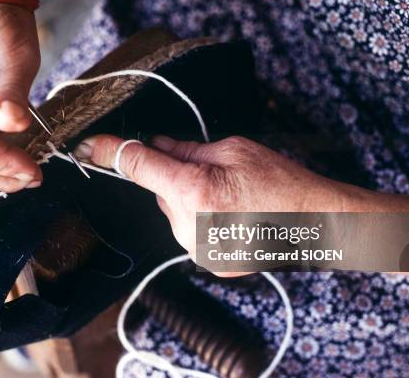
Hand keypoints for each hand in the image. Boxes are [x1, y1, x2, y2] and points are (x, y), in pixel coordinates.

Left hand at [75, 134, 353, 254]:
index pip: (139, 166)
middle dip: (174, 178)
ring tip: (230, 198)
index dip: (111, 152)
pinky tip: (231, 217)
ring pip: (173, 213)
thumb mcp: (233, 150)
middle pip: (159, 191)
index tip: (89, 146)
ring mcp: (197, 250)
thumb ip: (187, 150)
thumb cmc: (283, 182)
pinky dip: (200, 220)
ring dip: (188, 200)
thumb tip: (155, 144)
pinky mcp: (208, 264)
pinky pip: (189, 232)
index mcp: (194, 191)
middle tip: (211, 173)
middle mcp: (188, 227)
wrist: (319, 224)